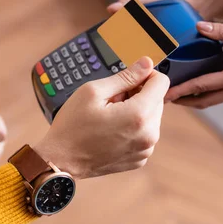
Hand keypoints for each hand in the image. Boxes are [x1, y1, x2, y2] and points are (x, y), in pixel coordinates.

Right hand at [34, 57, 169, 178]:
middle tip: (111, 101)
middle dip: (138, 95)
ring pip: (152, 117)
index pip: (161, 83)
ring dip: (136, 111)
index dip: (145, 75)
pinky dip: (133, 128)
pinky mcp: (140, 159)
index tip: (128, 79)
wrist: (61, 159)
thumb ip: (125, 76)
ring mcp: (146, 149)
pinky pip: (145, 134)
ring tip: (110, 117)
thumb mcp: (93, 91)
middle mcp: (149, 134)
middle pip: (158, 100)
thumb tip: (146, 64)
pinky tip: (112, 130)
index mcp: (138, 115)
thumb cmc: (73, 126)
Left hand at [165, 22, 222, 107]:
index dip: (182, 90)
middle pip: (204, 101)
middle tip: (163, 99)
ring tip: (175, 95)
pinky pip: (221, 95)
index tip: (165, 94)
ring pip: (213, 100)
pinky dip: (205, 94)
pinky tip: (196, 87)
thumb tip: (200, 26)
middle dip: (183, 101)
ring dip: (193, 99)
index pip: (202, 86)